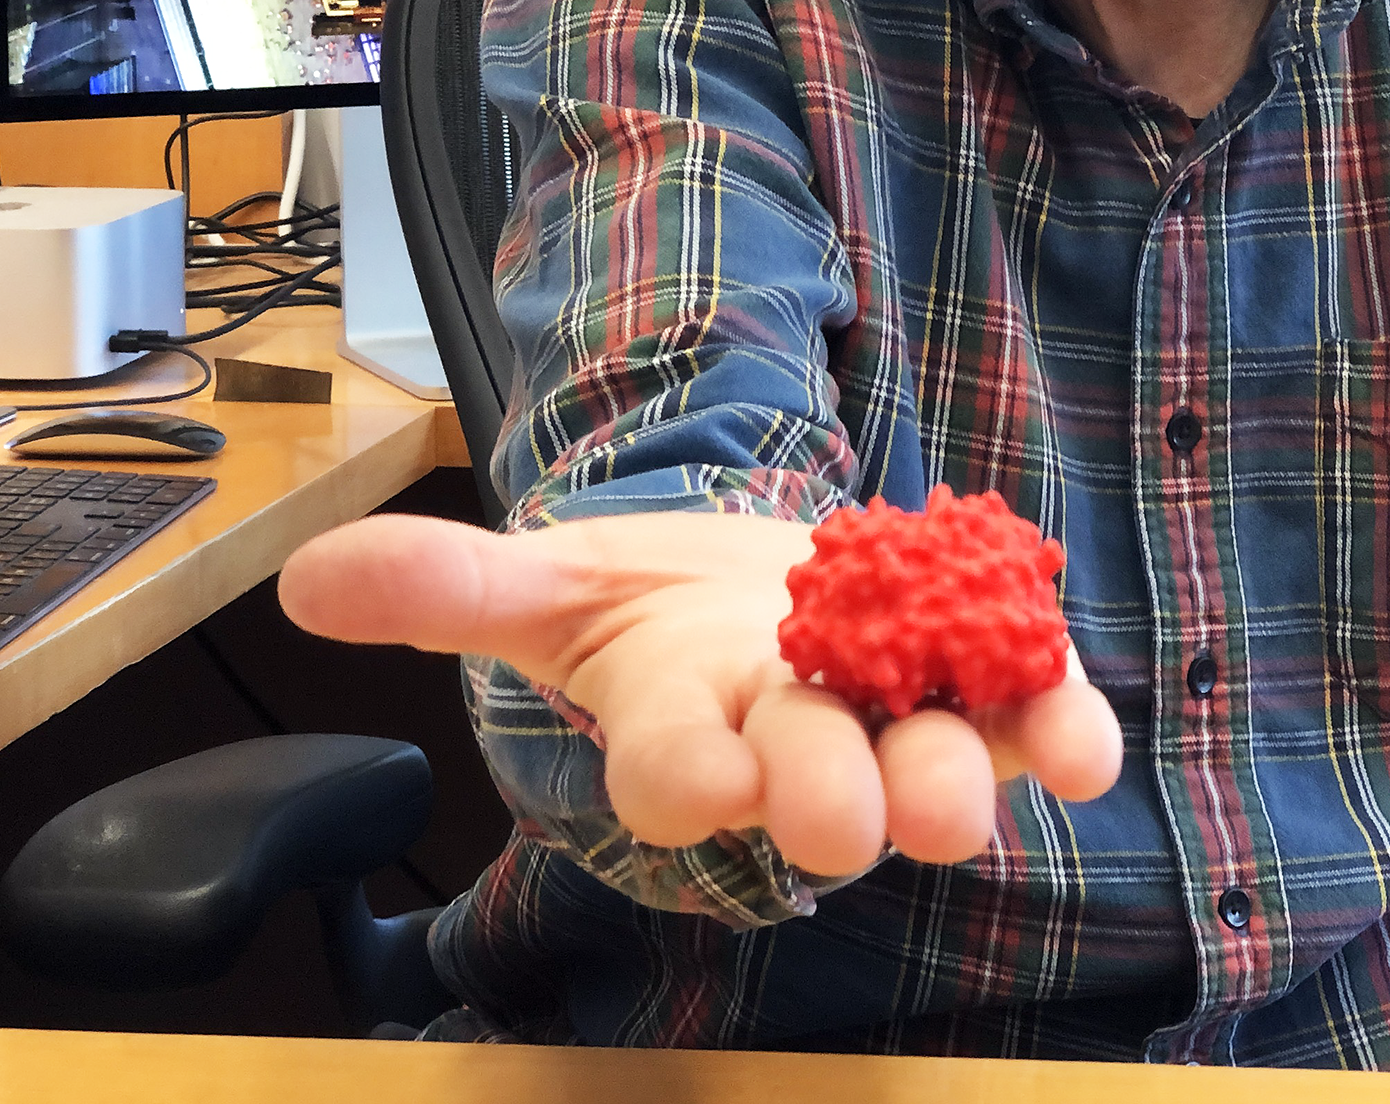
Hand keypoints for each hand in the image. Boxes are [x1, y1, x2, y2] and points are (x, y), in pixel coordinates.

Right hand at [278, 510, 1123, 875]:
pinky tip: (1085, 739)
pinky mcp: (989, 696)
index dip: (684, 779)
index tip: (695, 775)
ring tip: (964, 781)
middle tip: (843, 813)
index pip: (671, 773)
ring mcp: (897, 726)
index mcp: (685, 723)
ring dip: (952, 776)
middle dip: (826, 799)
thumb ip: (448, 585)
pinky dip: (1065, 732)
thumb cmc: (660, 607)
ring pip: (930, 771)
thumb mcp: (556, 584)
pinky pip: (1035, 726)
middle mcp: (794, 742)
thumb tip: (303, 576)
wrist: (774, 587)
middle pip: (808, 788)